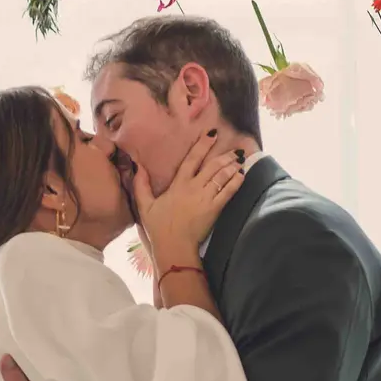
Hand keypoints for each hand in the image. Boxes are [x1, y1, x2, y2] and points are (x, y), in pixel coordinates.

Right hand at [135, 131, 245, 263]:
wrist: (174, 246)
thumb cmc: (159, 227)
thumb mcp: (144, 205)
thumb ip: (141, 184)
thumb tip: (138, 166)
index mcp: (178, 184)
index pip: (192, 159)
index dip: (203, 145)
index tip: (212, 134)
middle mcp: (194, 188)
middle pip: (213, 166)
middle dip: (225, 155)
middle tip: (235, 149)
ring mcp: (206, 198)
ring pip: (222, 176)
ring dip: (233, 166)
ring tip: (240, 159)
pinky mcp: (215, 209)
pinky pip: (228, 192)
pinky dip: (236, 182)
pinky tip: (242, 175)